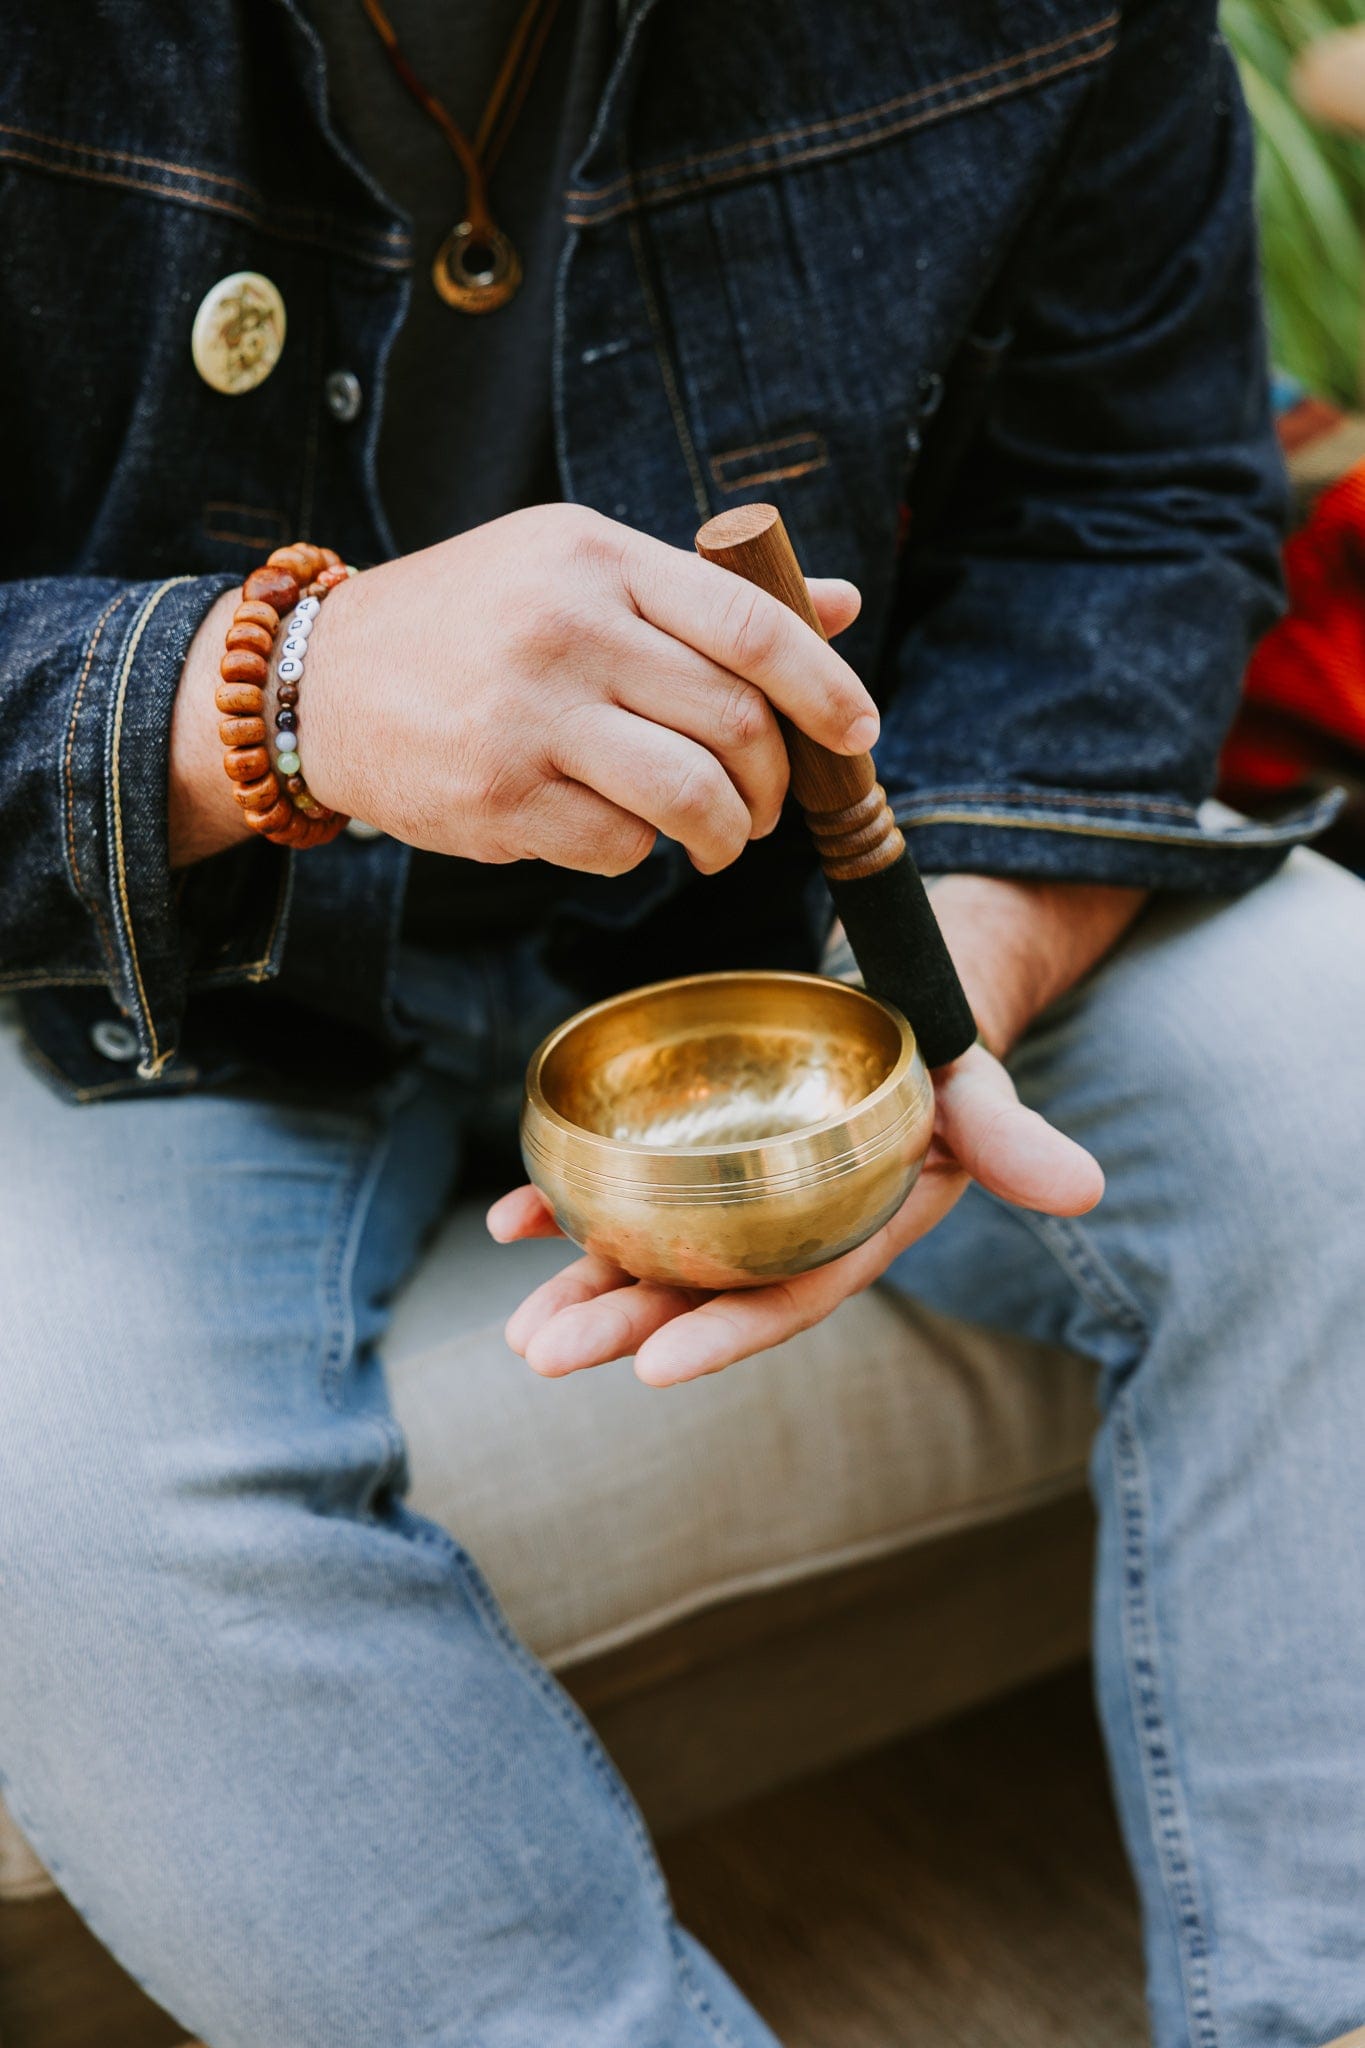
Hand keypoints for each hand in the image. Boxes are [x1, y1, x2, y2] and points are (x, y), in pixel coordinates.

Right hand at [168, 506, 874, 871]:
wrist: (322, 680)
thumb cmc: (471, 622)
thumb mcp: (576, 568)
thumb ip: (701, 593)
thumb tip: (842, 605)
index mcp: (596, 557)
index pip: (751, 622)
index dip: (826, 687)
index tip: (859, 732)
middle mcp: (566, 628)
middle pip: (734, 721)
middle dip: (774, 782)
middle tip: (767, 805)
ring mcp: (529, 715)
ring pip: (691, 797)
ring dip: (726, 835)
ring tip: (719, 839)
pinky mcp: (497, 796)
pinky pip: (620, 846)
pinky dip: (640, 852)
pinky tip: (617, 831)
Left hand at [488, 1042, 1100, 1385]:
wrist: (893, 1022)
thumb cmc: (939, 1069)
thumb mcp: (982, 1099)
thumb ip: (1014, 1144)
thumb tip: (1084, 1189)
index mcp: (847, 1237)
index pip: (785, 1297)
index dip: (724, 1333)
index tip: (653, 1369)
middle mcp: (778, 1234)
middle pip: (695, 1289)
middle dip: (619, 1327)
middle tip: (542, 1356)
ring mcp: (726, 1200)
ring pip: (646, 1254)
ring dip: (580, 1287)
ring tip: (521, 1332)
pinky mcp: (686, 1155)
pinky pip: (616, 1186)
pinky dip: (561, 1206)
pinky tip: (508, 1223)